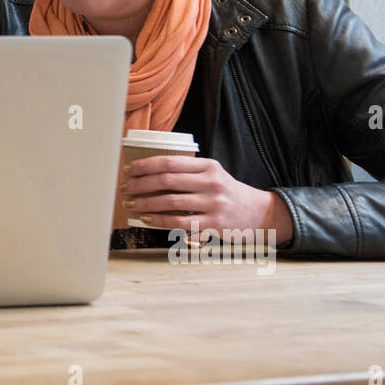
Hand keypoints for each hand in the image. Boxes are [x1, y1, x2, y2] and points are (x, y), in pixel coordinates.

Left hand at [120, 155, 293, 246]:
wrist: (258, 213)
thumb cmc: (227, 193)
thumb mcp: (213, 174)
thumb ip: (188, 172)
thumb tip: (149, 173)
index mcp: (208, 166)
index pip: (170, 161)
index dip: (145, 165)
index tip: (129, 169)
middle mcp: (211, 182)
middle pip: (167, 180)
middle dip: (140, 184)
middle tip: (125, 188)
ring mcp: (213, 203)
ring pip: (170, 201)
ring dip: (145, 203)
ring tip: (131, 205)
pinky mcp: (213, 223)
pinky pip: (179, 222)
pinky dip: (159, 220)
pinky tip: (147, 218)